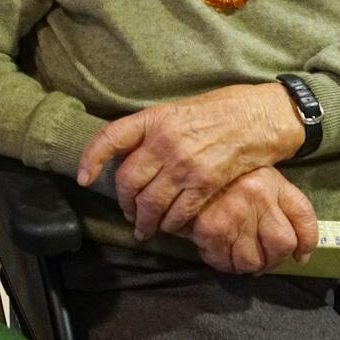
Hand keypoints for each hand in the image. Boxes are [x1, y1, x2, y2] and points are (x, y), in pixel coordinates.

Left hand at [76, 83, 306, 240]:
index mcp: (154, 118)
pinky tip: (170, 227)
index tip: (83, 178)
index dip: (91, 159)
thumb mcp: (177, 111)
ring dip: (144, 222)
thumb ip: (153, 132)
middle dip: (124, 204)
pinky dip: (170, 224)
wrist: (257, 116)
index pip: (109, 138)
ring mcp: (183, 163)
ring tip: (145, 229)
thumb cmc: (219, 111)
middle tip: (128, 215)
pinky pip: (178, 212)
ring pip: (150, 203)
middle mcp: (164, 141)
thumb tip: (130, 155)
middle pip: (128, 181)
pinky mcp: (205, 182)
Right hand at [189, 166, 318, 274]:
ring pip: (253, 261)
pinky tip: (218, 251)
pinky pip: (224, 262)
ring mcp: (235, 214)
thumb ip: (274, 202)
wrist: (180, 166)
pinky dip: (223, 264)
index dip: (307, 242)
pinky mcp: (211, 229)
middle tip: (261, 259)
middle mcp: (258, 197)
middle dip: (273, 260)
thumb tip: (297, 252)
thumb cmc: (219, 175)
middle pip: (283, 245)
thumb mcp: (252, 175)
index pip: (303, 216)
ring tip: (238, 257)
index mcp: (271, 181)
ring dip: (247, 266)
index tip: (299, 255)